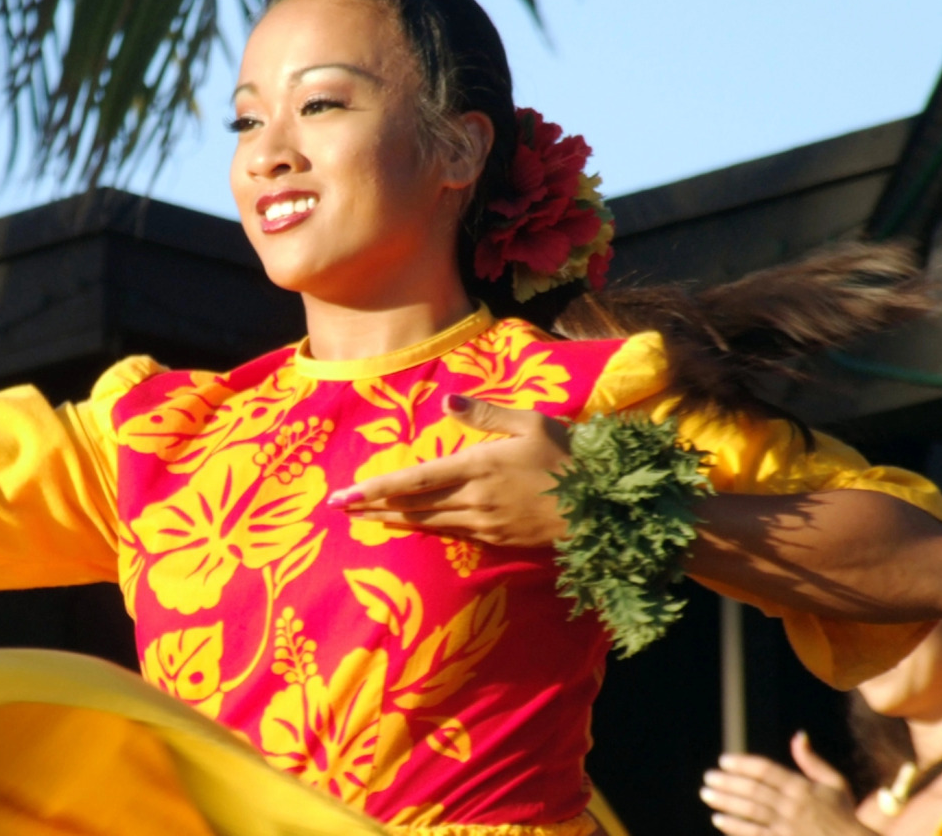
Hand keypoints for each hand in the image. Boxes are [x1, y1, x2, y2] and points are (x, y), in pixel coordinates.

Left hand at [325, 395, 571, 545]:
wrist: (604, 507)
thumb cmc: (568, 456)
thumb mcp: (531, 422)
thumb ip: (485, 413)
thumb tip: (446, 402)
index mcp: (477, 466)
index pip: (414, 479)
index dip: (376, 488)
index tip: (344, 494)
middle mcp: (474, 499)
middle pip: (411, 506)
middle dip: (372, 506)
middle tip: (337, 508)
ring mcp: (484, 523)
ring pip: (427, 522)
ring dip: (392, 519)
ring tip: (363, 517)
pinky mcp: (497, 538)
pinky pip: (450, 533)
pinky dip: (423, 529)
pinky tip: (409, 526)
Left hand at [700, 733, 873, 835]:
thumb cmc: (845, 816)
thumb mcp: (835, 785)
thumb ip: (813, 761)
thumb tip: (798, 735)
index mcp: (804, 788)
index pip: (766, 771)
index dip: (743, 764)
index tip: (723, 761)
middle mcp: (794, 806)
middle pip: (754, 790)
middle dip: (728, 783)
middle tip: (708, 778)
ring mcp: (788, 827)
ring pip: (750, 811)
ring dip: (726, 802)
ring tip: (706, 795)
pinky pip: (755, 834)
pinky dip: (734, 827)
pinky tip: (718, 820)